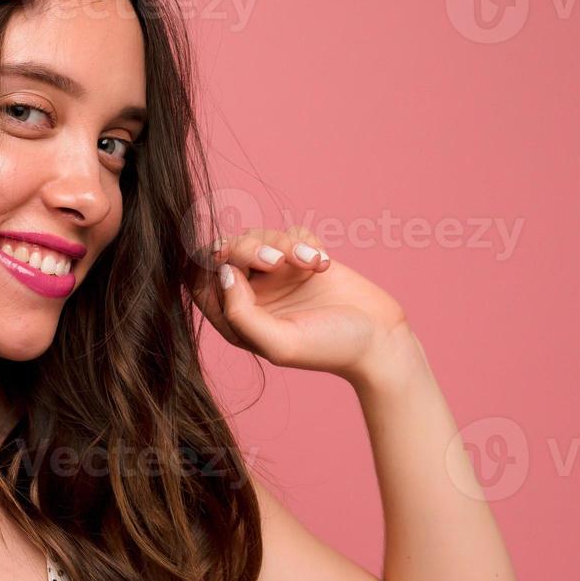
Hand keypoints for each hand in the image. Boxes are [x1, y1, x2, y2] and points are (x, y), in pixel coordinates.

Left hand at [190, 226, 412, 382]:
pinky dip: (305, 243)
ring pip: (259, 237)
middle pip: (226, 252)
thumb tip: (223, 273)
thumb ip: (241, 313)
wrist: (381, 339)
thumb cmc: (330, 348)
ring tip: (314, 264)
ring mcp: (277, 276)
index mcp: (235, 320)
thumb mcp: (279, 343)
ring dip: (285, 243)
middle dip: (248, 247)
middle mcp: (250, 295)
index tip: (227, 259)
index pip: (198, 281)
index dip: (205, 264)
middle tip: (277, 260)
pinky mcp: (302, 259)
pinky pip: (290, 233)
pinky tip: (324, 265)